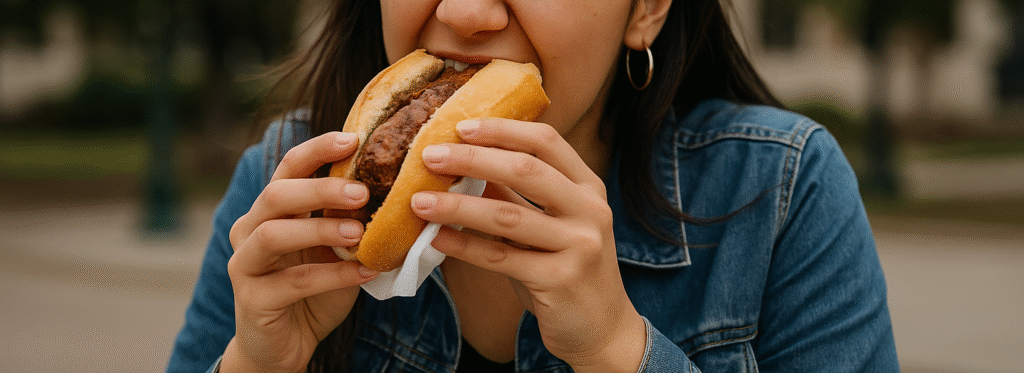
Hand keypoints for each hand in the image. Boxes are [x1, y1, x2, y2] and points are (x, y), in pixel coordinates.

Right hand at [222, 132, 379, 372]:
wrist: (286, 346)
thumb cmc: (316, 290)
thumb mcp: (336, 249)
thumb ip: (350, 220)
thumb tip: (399, 187)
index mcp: (270, 210)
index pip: (288, 168)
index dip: (317, 150)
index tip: (353, 138)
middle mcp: (250, 229)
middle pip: (277, 195)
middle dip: (320, 188)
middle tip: (362, 192)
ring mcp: (245, 264)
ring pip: (275, 234)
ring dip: (320, 229)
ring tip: (360, 232)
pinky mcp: (253, 299)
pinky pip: (293, 282)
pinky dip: (332, 276)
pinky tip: (364, 273)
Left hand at [410, 119, 646, 371]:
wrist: (602, 327)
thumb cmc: (566, 268)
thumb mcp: (550, 224)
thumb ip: (518, 194)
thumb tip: (466, 161)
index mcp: (588, 187)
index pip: (546, 142)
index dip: (502, 130)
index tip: (461, 126)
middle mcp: (590, 210)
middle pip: (526, 170)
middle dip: (472, 159)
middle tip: (430, 156)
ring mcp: (579, 246)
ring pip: (507, 215)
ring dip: (457, 206)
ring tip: (419, 200)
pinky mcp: (560, 280)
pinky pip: (500, 257)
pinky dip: (464, 246)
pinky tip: (437, 238)